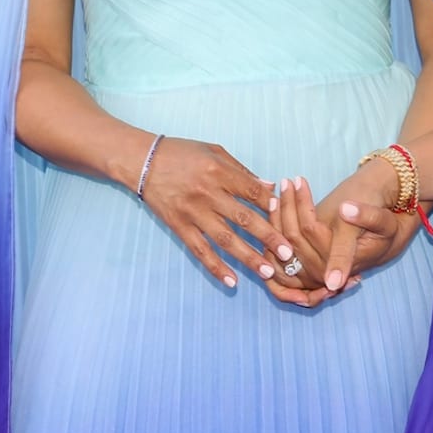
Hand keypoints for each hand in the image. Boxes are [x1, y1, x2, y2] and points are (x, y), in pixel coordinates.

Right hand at [135, 137, 297, 292]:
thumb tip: (269, 187)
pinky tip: (231, 280)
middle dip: (268, 237)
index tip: (286, 216)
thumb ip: (242, 171)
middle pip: (244, 219)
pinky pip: (200, 250)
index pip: (251, 192)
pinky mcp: (179, 227)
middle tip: (289, 254)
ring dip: (248, 257)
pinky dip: (215, 267)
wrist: (143, 161)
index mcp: (219, 172)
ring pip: (225, 240)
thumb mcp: (215, 152)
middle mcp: (208, 194)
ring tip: (267, 272)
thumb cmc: (183, 153)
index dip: (270, 204)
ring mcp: (193, 213)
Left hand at [272, 173, 417, 299]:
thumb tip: (345, 209)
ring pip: (284, 244)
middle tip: (287, 181)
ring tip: (281, 189)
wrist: (385, 240)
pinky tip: (276, 206)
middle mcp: (324, 273)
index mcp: (343, 262)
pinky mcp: (307, 268)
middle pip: (294, 238)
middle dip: (288, 206)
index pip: (311, 231)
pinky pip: (283, 251)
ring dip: (279, 215)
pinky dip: (277, 228)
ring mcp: (314, 273)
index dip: (302, 204)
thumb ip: (368, 217)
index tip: (299, 180)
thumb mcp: (385, 221)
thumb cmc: (385, 227)